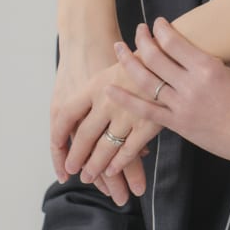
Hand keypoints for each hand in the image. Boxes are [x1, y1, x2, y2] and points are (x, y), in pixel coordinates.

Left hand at [53, 53, 154, 204]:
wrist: (171, 53)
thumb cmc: (142, 57)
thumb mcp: (115, 64)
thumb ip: (98, 87)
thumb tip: (79, 108)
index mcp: (96, 84)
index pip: (67, 114)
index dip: (59, 134)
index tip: (58, 146)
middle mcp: (108, 101)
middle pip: (85, 136)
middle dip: (77, 156)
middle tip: (74, 169)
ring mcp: (128, 114)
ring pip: (105, 148)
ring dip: (96, 166)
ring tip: (89, 176)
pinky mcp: (147, 124)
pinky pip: (128, 150)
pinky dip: (119, 163)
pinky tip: (113, 169)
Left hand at [105, 19, 229, 173]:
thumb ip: (212, 60)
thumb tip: (196, 49)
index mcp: (207, 67)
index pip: (173, 42)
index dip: (161, 29)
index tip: (157, 23)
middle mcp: (191, 85)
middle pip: (155, 57)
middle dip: (142, 40)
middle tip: (138, 31)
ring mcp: (182, 107)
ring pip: (146, 81)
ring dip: (129, 62)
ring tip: (119, 48)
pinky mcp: (178, 125)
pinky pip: (146, 111)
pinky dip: (126, 100)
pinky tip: (112, 90)